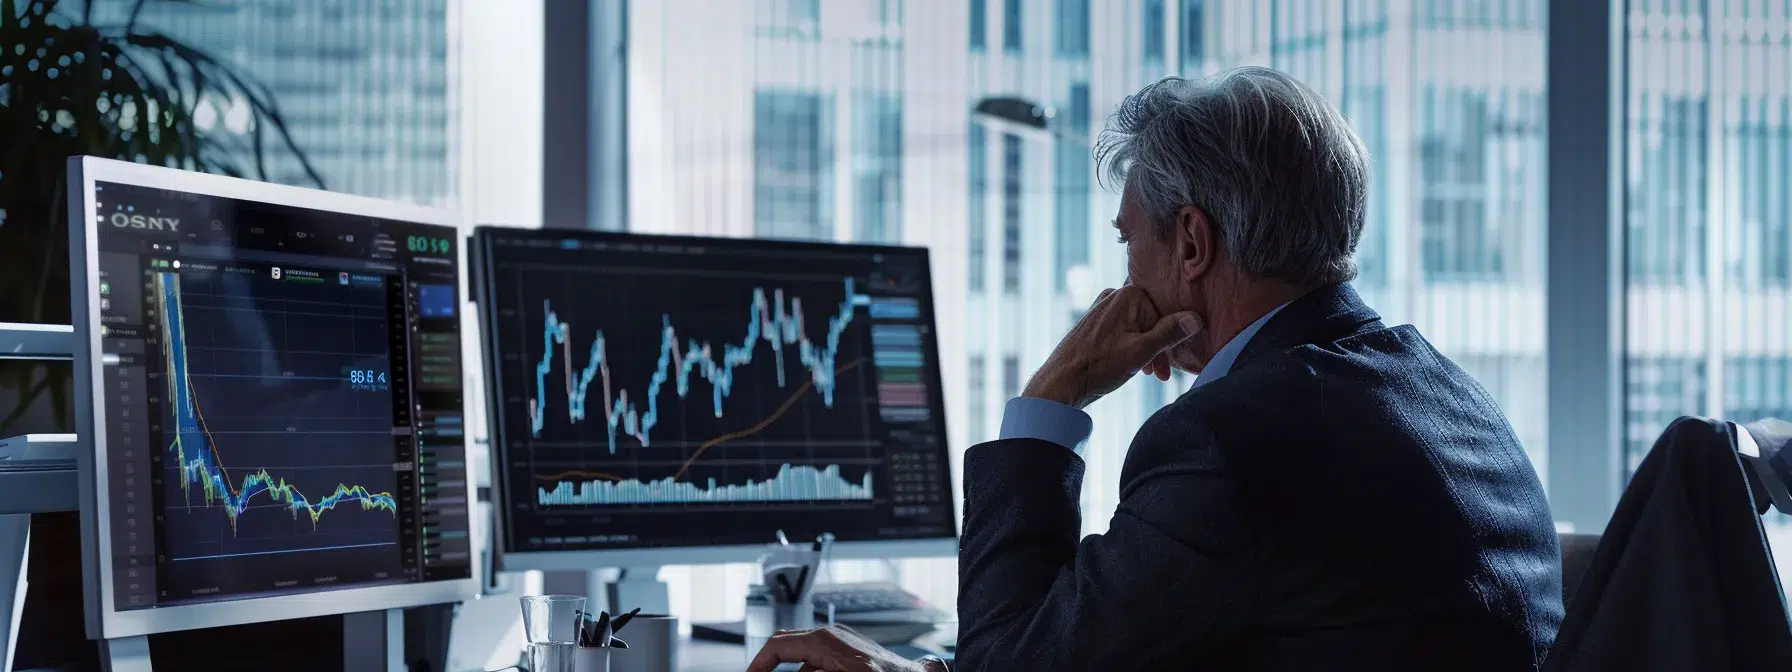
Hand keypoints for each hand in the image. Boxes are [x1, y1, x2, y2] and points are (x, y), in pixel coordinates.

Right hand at [745, 625, 944, 671]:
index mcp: (824, 641)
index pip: (777, 646)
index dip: (758, 664)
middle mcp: (830, 636)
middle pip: (786, 647)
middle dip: (771, 666)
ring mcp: (840, 642)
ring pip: (802, 659)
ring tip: (781, 671)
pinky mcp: (849, 651)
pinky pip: (819, 662)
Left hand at [1021, 286, 1201, 408]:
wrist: (1061, 383)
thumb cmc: (1100, 366)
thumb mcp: (1142, 352)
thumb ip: (1170, 333)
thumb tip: (1196, 318)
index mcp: (1128, 295)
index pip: (1164, 313)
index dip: (1171, 341)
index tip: (1171, 367)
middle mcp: (1114, 295)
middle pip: (1151, 320)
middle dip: (1159, 348)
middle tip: (1161, 375)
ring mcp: (1102, 308)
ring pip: (1137, 327)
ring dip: (1146, 350)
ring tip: (1146, 373)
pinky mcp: (1094, 322)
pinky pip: (1123, 330)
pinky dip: (1131, 347)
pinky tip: (1130, 366)